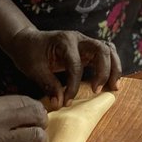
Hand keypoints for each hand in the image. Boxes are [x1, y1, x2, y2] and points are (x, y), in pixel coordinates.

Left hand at [4, 27, 121, 108]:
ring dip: (114, 68)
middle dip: (103, 71)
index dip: (73, 85)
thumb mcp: (34, 69)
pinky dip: (112, 66)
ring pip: (109, 49)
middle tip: (97, 91)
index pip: (75, 64)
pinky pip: (106, 53)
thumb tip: (60, 103)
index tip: (67, 102)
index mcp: (64, 41)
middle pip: (101, 50)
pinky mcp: (87, 49)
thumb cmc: (29, 53)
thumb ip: (48, 84)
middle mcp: (78, 39)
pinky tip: (111, 81)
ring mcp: (85, 42)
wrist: (27, 41)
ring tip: (114, 87)